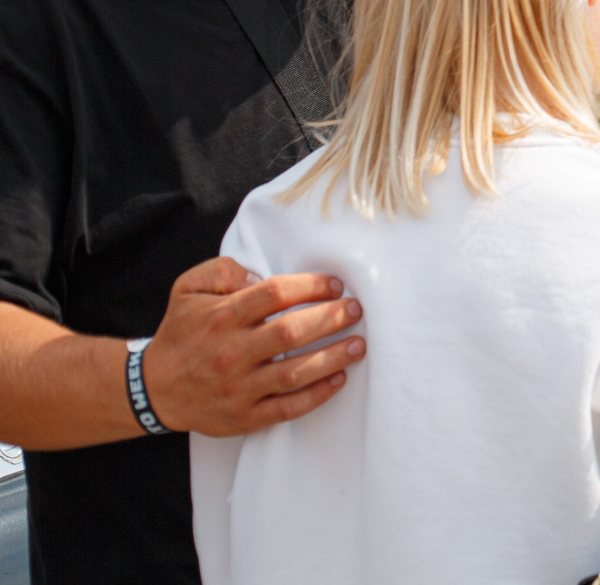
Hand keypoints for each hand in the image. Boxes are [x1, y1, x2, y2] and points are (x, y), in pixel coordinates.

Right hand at [145, 257, 365, 437]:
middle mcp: (231, 353)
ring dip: (333, 358)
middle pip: (292, 332)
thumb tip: (257, 275)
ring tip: (359, 344)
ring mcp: (239, 388)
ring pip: (295, 373)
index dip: (311, 286)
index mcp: (221, 318)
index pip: (276, 294)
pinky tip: (339, 379)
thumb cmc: (181, 333)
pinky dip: (317, 395)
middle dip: (331, 318)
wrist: (154, 389)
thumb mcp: (187, 290)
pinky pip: (288, 408)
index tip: (335, 286)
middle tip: (356, 310)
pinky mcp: (244, 417)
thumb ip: (221, 270)